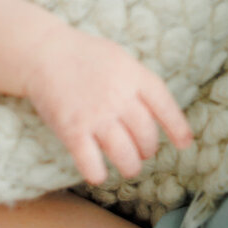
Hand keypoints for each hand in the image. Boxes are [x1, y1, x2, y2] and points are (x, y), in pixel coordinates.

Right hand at [25, 24, 190, 186]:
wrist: (43, 52)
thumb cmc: (83, 56)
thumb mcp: (120, 59)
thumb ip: (139, 82)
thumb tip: (159, 112)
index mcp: (134, 76)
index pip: (165, 107)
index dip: (178, 128)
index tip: (185, 143)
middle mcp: (119, 97)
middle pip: (146, 136)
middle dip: (147, 150)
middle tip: (141, 152)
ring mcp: (95, 115)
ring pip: (125, 156)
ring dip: (130, 166)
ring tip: (128, 166)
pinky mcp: (72, 130)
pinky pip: (91, 164)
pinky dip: (98, 174)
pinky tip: (98, 173)